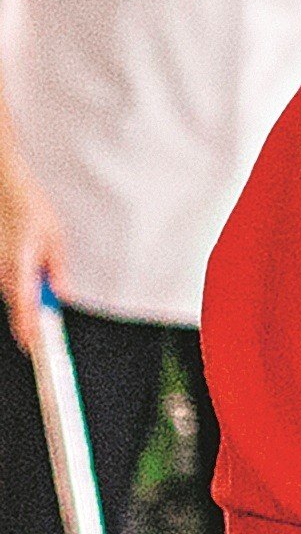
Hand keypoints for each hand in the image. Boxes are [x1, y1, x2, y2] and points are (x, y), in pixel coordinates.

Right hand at [0, 172, 63, 352]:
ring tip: (44, 292)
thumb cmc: (30, 208)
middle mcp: (3, 270)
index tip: (36, 344)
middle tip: (46, 336)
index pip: (24, 306)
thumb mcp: (55, 237)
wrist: (6, 189)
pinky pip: (9, 283)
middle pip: (18, 305)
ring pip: (14, 295)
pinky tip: (31, 273)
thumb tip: (61, 294)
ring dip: (28, 300)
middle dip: (32, 319)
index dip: (29, 329)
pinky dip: (22, 287)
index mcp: (19, 264)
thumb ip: (57, 269)